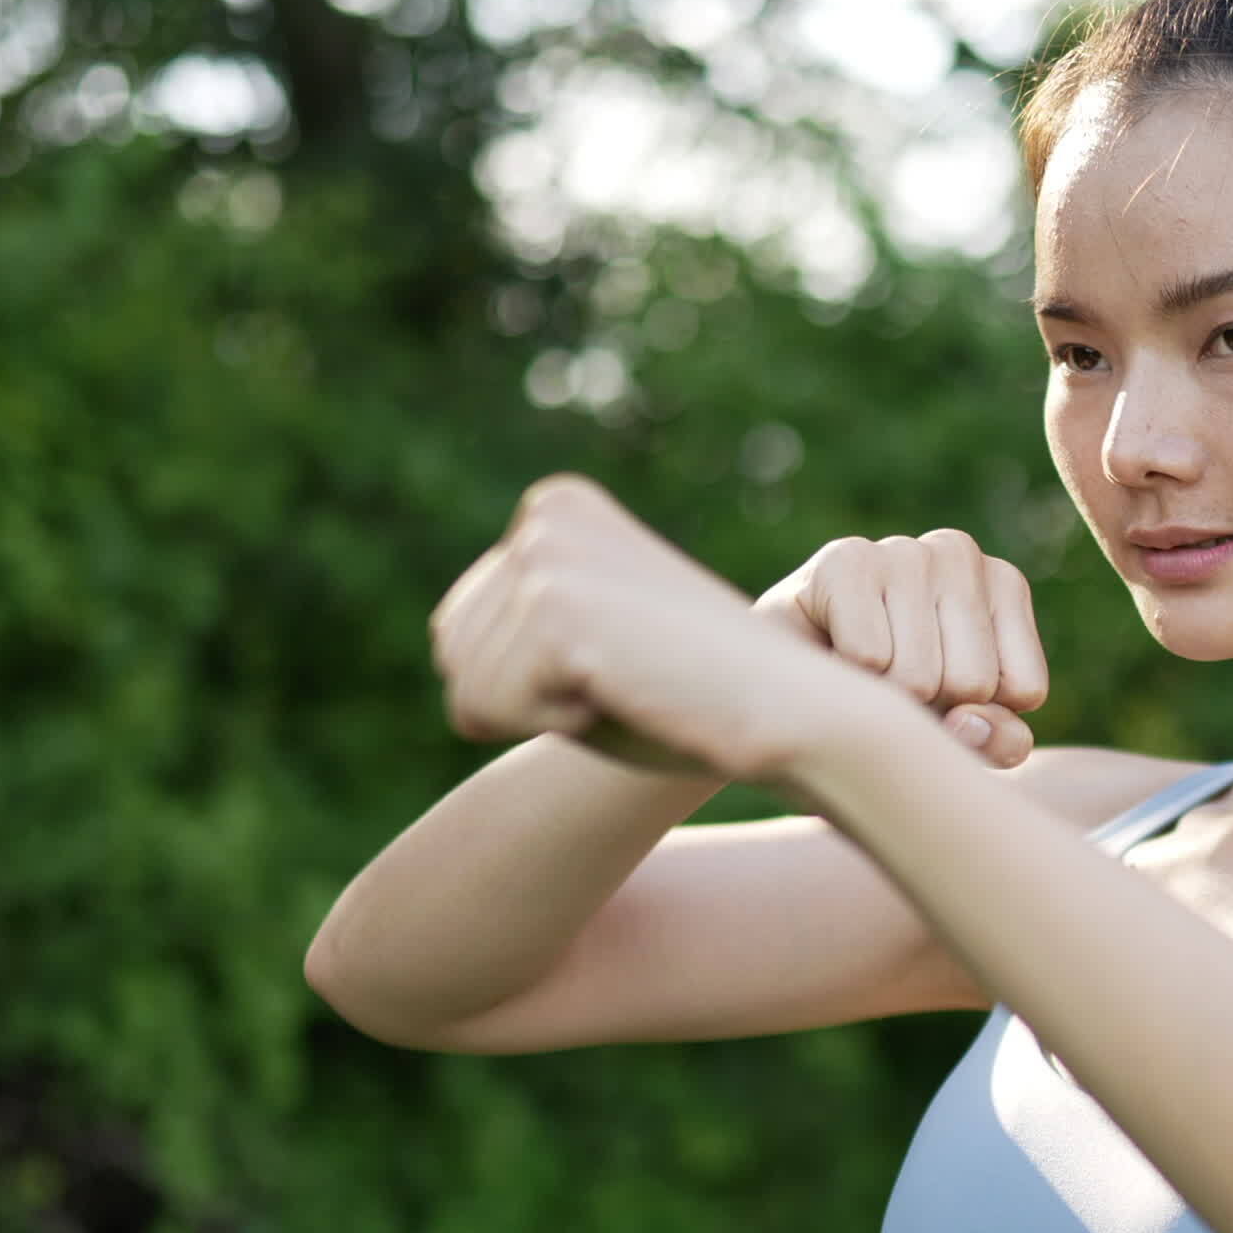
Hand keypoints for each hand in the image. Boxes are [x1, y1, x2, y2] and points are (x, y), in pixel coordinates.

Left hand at [429, 475, 1034, 784]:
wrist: (790, 708)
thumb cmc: (697, 695)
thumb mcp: (594, 639)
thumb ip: (519, 628)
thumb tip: (442, 639)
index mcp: (554, 507)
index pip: (458, 633)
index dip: (530, 683)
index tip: (619, 662)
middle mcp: (543, 515)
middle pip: (451, 655)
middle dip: (525, 698)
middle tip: (625, 678)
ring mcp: (546, 557)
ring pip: (466, 688)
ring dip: (542, 713)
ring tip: (630, 681)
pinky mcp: (553, 610)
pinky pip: (484, 710)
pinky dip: (553, 726)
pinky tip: (626, 693)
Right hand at [753, 527, 1052, 770]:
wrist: (776, 699)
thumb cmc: (878, 714)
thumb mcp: (949, 743)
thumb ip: (992, 743)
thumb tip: (971, 720)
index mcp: (1002, 585)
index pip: (1024, 689)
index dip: (976, 719)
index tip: (937, 701)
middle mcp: (958, 551)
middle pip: (973, 682)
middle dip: (929, 710)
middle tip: (886, 688)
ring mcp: (901, 548)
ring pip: (920, 677)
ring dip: (883, 699)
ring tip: (856, 673)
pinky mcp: (845, 559)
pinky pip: (870, 660)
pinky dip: (846, 681)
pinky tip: (826, 654)